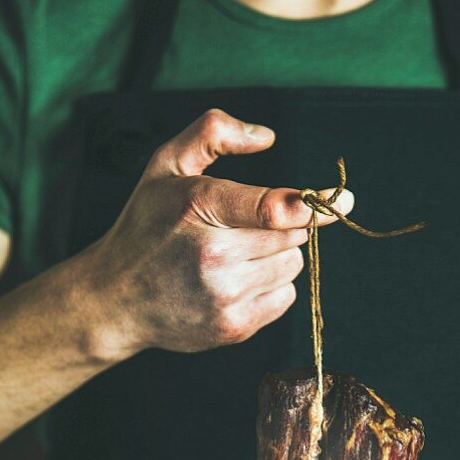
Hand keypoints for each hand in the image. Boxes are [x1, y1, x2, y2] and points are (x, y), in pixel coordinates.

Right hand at [82, 107, 353, 360]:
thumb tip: (268, 137)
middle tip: (249, 227)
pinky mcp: (233, 327)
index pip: (273, 208)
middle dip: (283, 226)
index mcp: (197, 206)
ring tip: (237, 255)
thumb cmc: (146, 225)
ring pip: (292, 266)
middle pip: (292, 236)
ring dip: (278, 257)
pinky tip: (238, 281)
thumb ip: (213, 132)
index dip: (311, 206)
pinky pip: (285, 298)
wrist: (115, 298)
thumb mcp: (166, 165)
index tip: (344, 200)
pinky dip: (272, 286)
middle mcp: (212, 255)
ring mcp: (224, 296)